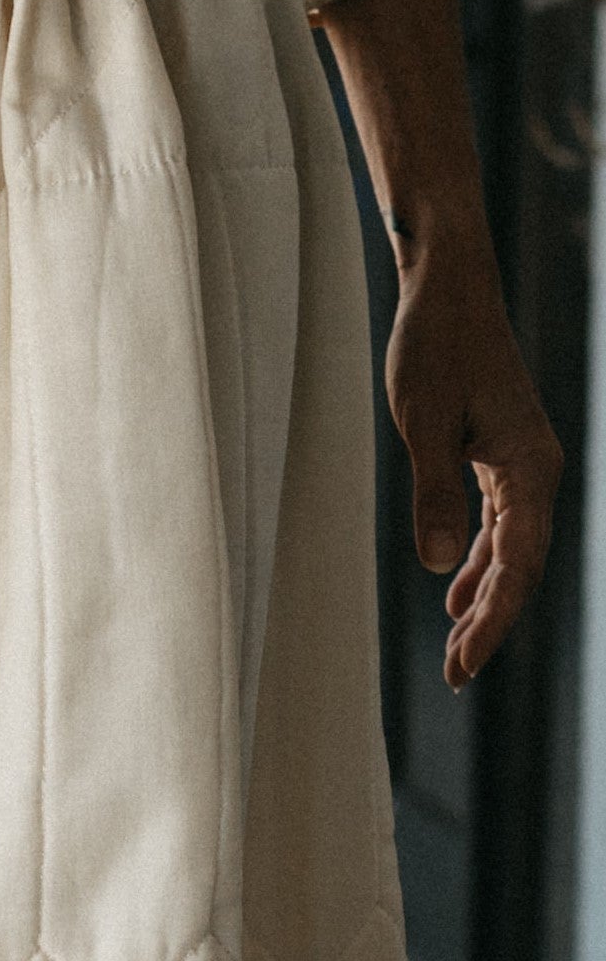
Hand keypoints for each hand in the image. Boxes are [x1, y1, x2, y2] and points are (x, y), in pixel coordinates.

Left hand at [383, 221, 562, 690]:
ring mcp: (523, 462)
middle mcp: (537, 469)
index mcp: (528, 467)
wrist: (448, 285)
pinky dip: (482, 561)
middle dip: (490, 623)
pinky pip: (501, 524)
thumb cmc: (433, 345)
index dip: (493, 622)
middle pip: (522, 566)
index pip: (518, 565)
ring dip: (486, 597)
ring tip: (457, 648)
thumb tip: (437, 569)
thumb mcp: (422, 422)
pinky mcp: (504, 453)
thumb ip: (434, 495)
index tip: (464, 665)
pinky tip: (458, 592)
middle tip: (456, 675)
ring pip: (513, 549)